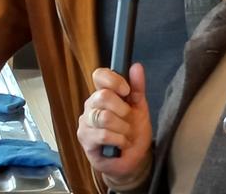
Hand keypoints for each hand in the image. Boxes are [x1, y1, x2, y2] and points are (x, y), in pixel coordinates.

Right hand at [77, 63, 152, 183]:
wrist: (132, 158)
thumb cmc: (134, 131)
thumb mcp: (140, 107)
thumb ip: (137, 87)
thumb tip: (136, 66)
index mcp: (103, 92)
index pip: (99, 75)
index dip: (114, 81)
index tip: (127, 91)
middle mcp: (91, 104)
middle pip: (103, 96)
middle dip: (123, 109)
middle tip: (128, 118)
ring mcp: (86, 122)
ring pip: (105, 117)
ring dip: (123, 128)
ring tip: (126, 133)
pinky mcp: (85, 139)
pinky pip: (104, 135)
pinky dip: (119, 140)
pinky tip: (122, 143)